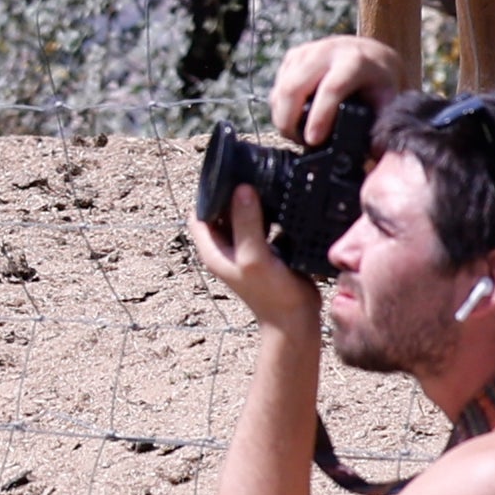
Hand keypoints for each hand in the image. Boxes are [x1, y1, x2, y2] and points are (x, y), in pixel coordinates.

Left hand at [192, 158, 320, 336]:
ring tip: (265, 182)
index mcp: (213, 249)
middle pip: (221, 210)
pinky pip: (262, 225)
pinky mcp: (265, 251)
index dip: (208, 193)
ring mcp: (245, 249)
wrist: (296, 322)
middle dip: (232, 193)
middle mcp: (226, 248)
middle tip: (249, 172)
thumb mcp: (255, 257)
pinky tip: (280, 202)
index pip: (199, 212)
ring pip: (243, 215)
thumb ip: (247, 224)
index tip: (226, 174)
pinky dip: (268, 213)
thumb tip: (241, 189)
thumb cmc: (272, 296)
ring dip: (252, 201)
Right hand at [267, 32, 408, 148]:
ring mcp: (307, 52)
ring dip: (282, 117)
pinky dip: (280, 107)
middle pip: (294, 87)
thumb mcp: (388, 100)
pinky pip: (278, 85)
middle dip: (289, 121)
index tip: (313, 141)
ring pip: (281, 88)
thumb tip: (375, 156)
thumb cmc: (379, 81)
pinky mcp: (293, 56)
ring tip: (296, 135)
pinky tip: (293, 119)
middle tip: (299, 143)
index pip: (331, 88)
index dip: (319, 117)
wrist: (371, 54)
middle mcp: (327, 52)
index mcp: (355, 61)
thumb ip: (381, 126)